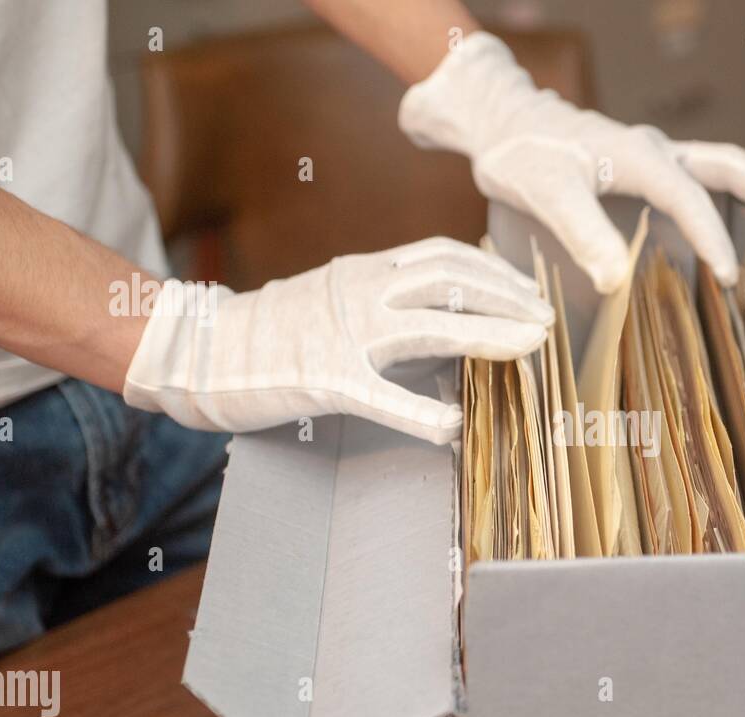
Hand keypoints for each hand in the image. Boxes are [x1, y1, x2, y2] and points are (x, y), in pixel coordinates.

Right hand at [123, 238, 551, 443]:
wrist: (197, 345)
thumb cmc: (272, 330)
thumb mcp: (335, 297)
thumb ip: (387, 299)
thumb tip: (445, 310)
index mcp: (364, 272)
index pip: (445, 257)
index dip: (496, 271)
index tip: (531, 290)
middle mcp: (360, 292)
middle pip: (449, 282)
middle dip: (506, 298)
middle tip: (547, 320)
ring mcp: (341, 333)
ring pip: (427, 326)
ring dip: (485, 335)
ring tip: (527, 347)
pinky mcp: (319, 378)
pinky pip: (378, 396)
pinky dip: (420, 413)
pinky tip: (453, 431)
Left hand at [399, 32, 744, 292]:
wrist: (506, 126)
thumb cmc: (523, 159)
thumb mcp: (544, 195)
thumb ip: (580, 234)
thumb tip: (617, 278)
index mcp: (639, 156)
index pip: (690, 199)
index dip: (712, 237)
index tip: (730, 276)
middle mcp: (658, 151)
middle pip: (731, 164)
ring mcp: (659, 156)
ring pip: (728, 162)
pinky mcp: (652, 166)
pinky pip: (710, 173)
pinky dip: (744, 183)